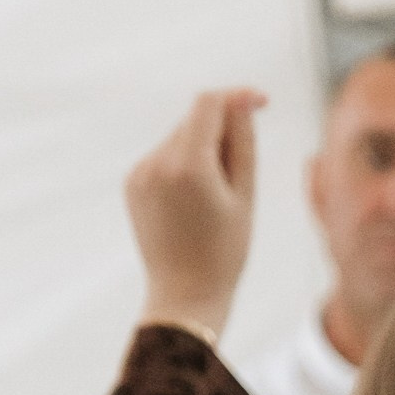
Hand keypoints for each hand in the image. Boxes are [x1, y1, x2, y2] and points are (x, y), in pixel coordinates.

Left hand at [125, 88, 261, 342]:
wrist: (184, 297)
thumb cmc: (224, 253)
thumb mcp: (245, 198)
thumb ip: (243, 144)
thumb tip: (242, 103)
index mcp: (189, 165)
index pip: (209, 104)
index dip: (237, 97)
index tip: (262, 103)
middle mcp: (158, 162)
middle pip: (194, 121)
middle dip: (221, 132)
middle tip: (240, 176)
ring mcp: (140, 172)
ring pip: (179, 139)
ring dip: (202, 151)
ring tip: (214, 199)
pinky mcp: (132, 183)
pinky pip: (163, 158)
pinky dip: (182, 167)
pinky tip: (192, 205)